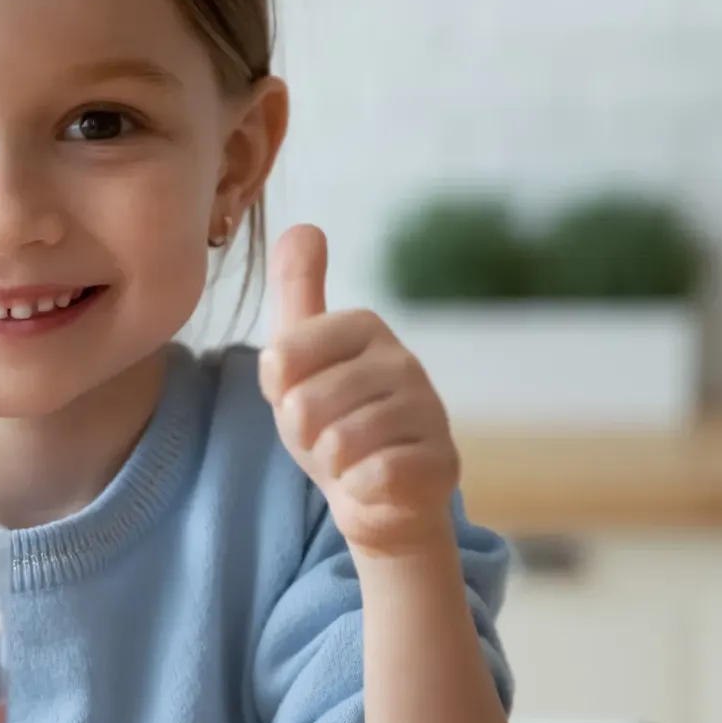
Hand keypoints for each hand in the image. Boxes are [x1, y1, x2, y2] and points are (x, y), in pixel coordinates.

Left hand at [259, 224, 459, 560]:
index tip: (298, 395)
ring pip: (340, 442)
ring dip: (332, 464)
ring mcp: (429, 411)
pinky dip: (360, 488)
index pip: (284, 354)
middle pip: (307, 403)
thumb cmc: (332, 419)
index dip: (279, 390)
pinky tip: (373, 482)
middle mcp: (404, 361)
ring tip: (351, 459)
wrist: (378, 496)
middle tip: (327, 436)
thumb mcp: (299, 357)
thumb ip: (296, 293)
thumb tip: (304, 226)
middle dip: (304, 433)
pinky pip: (374, 476)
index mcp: (365, 327)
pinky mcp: (442, 462)